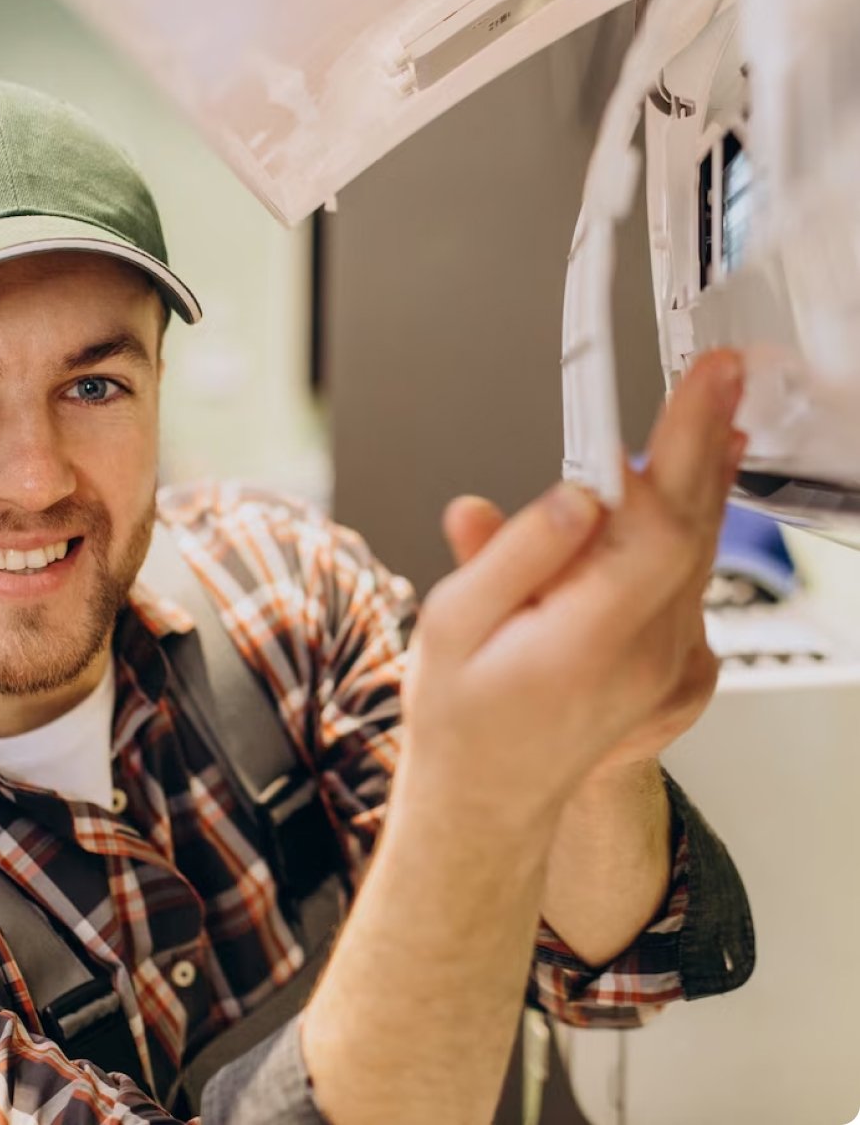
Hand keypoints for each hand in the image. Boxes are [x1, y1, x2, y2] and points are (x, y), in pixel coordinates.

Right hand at [400, 349, 746, 828]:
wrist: (488, 796)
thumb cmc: (460, 715)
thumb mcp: (451, 627)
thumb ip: (511, 556)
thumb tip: (574, 500)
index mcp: (585, 641)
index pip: (657, 526)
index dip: (683, 446)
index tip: (702, 385)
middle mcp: (643, 655)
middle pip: (693, 529)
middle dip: (706, 441)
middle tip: (721, 377)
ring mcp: (666, 665)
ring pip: (699, 554)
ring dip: (704, 481)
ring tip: (710, 420)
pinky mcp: (671, 667)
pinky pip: (692, 584)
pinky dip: (692, 529)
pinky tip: (684, 502)